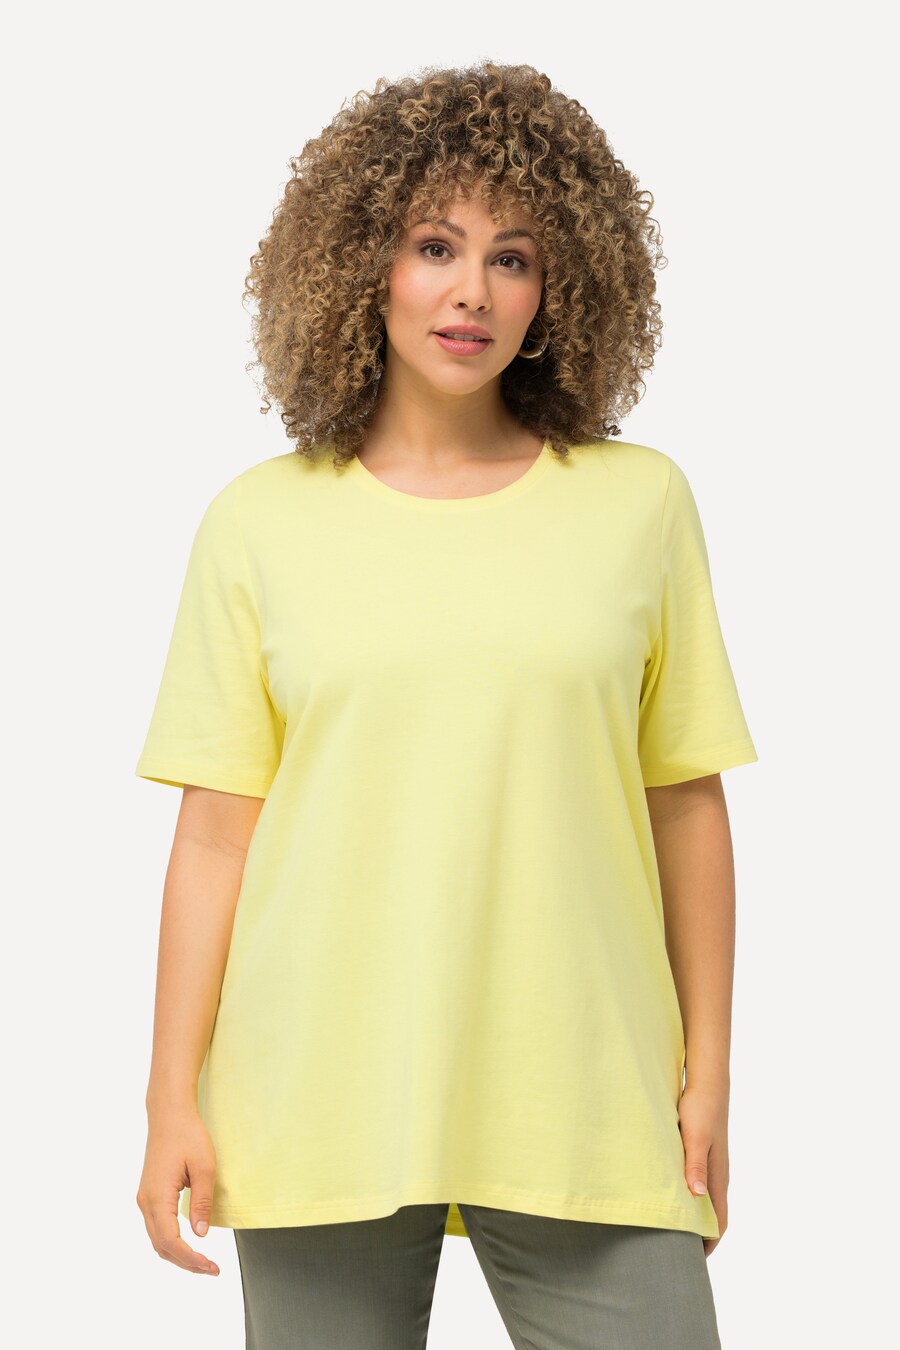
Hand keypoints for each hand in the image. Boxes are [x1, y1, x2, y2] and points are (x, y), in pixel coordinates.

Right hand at [136, 1106, 220, 1274]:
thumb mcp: (204, 1166)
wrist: (169, 1114)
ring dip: (178, 1254)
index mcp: (158, 1197)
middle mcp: (146, 1202)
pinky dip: (171, 1242)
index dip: (191, 1259)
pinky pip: (157, 1227)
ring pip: (157, 1239)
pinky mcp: (148, 1194)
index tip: (212, 1267)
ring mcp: (145, 1198)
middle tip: (211, 1269)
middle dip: (186, 1262)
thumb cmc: (188, 1136)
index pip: (171, 1241)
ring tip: (203, 1261)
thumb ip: (201, 1201)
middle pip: (161, 1246)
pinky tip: (189, 1243)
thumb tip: (200, 1235)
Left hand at [677, 1083, 728, 1257]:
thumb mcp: (695, 1137)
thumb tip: (697, 1196)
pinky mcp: (700, 1154)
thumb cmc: (700, 1109)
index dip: (708, 1244)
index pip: (718, 1222)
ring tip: (668, 1231)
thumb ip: (695, 1165)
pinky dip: (686, 1198)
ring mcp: (709, 1165)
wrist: (706, 1084)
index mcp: (716, 1177)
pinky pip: (695, 1185)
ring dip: (691, 1218)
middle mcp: (715, 1175)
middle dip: (698, 1236)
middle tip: (674, 1253)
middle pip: (711, 1216)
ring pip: (703, 1201)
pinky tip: (668, 1195)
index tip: (690, 1262)